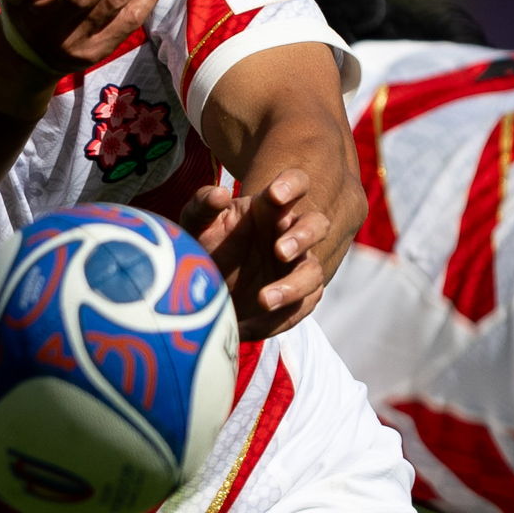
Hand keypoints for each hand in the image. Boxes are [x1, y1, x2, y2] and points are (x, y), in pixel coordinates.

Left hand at [176, 162, 354, 338]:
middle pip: (316, 226)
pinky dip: (275, 321)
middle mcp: (289, 234)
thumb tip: (219, 194)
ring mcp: (296, 267)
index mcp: (271, 208)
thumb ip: (203, 205)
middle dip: (303, 237)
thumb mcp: (197, 224)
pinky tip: (245, 328)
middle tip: (280, 251)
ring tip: (264, 300)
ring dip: (293, 287)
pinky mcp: (296, 299)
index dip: (293, 185)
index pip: (296, 184)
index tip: (276, 194)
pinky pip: (300, 309)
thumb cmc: (205, 245)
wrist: (201, 288)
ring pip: (313, 273)